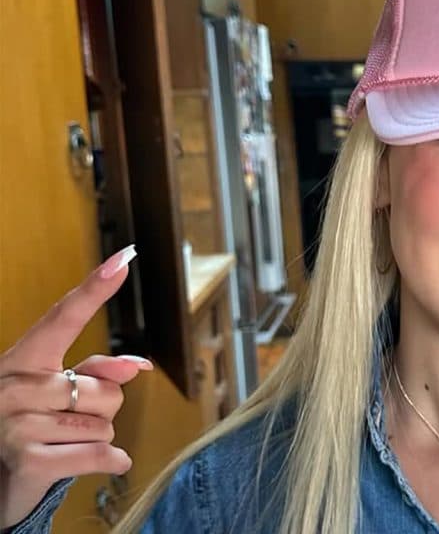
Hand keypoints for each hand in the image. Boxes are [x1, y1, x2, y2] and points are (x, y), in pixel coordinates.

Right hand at [0, 245, 150, 527]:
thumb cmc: (34, 428)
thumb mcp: (58, 394)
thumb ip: (98, 373)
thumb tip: (138, 366)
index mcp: (23, 359)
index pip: (63, 317)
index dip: (95, 289)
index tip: (124, 259)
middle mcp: (13, 385)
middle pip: (105, 389)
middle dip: (103, 409)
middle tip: (67, 422)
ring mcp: (17, 423)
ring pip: (105, 423)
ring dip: (99, 437)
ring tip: (63, 443)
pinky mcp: (29, 460)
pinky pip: (99, 454)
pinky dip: (108, 462)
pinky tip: (96, 464)